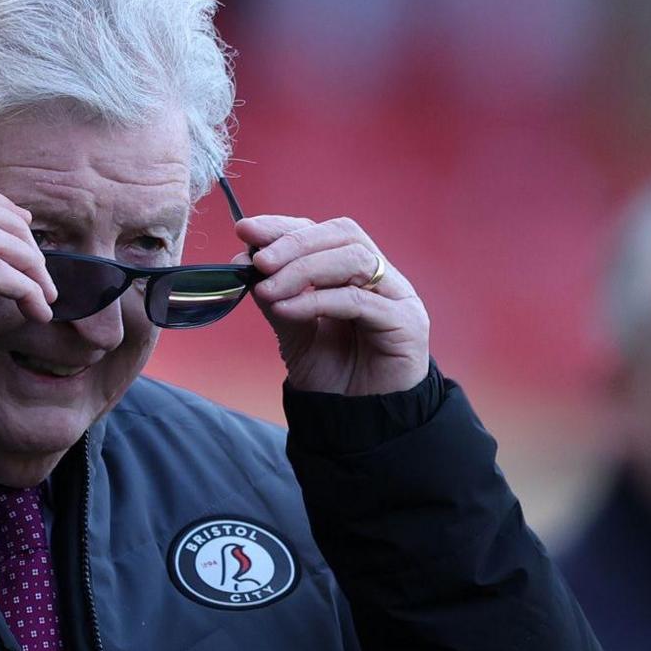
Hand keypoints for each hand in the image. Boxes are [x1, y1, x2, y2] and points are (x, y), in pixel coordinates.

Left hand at [235, 215, 429, 396]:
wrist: (357, 423)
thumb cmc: (332, 376)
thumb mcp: (293, 331)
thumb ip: (276, 296)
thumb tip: (244, 262)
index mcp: (356, 272)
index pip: (322, 232)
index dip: (285, 227)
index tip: (245, 229)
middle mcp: (382, 277)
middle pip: (342, 236)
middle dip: (294, 243)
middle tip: (258, 262)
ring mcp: (398, 297)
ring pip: (354, 259)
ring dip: (303, 269)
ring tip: (268, 290)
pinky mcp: (407, 324)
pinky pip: (359, 301)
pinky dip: (317, 300)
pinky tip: (286, 310)